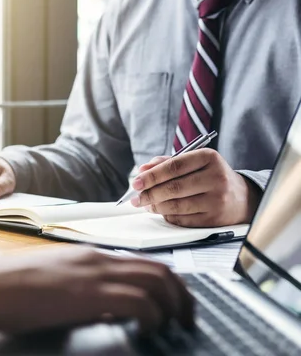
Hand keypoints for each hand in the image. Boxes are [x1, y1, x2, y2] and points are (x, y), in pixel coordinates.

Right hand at [0, 247, 194, 334]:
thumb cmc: (8, 286)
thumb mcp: (49, 279)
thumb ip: (75, 284)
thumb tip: (93, 302)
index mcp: (88, 255)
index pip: (141, 262)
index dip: (165, 282)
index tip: (171, 302)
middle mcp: (98, 259)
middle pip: (159, 268)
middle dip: (181, 294)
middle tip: (186, 316)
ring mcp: (95, 274)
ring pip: (157, 280)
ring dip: (175, 304)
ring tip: (178, 325)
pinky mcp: (90, 294)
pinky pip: (139, 301)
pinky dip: (153, 315)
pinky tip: (150, 329)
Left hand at [130, 149, 260, 226]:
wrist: (242, 198)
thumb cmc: (211, 177)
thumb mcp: (195, 162)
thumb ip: (168, 163)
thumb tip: (143, 169)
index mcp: (209, 158)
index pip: (174, 166)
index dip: (152, 175)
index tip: (136, 181)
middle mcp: (216, 178)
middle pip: (174, 187)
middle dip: (149, 193)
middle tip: (136, 197)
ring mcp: (216, 200)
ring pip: (176, 205)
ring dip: (155, 206)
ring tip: (145, 204)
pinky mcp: (214, 219)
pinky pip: (182, 219)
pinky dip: (167, 216)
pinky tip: (161, 211)